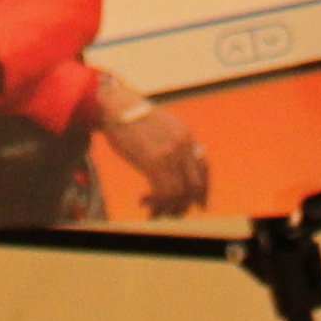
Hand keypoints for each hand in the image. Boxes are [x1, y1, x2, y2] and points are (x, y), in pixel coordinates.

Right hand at [95, 89, 211, 216]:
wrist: (116, 107)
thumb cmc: (134, 118)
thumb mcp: (163, 126)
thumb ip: (176, 143)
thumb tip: (184, 164)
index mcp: (186, 135)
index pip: (204, 168)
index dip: (203, 190)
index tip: (200, 204)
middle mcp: (183, 144)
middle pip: (195, 185)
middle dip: (186, 204)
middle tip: (174, 213)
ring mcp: (169, 153)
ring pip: (180, 194)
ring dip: (168, 208)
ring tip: (154, 212)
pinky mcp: (153, 161)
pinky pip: (164, 193)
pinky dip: (156, 204)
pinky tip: (143, 202)